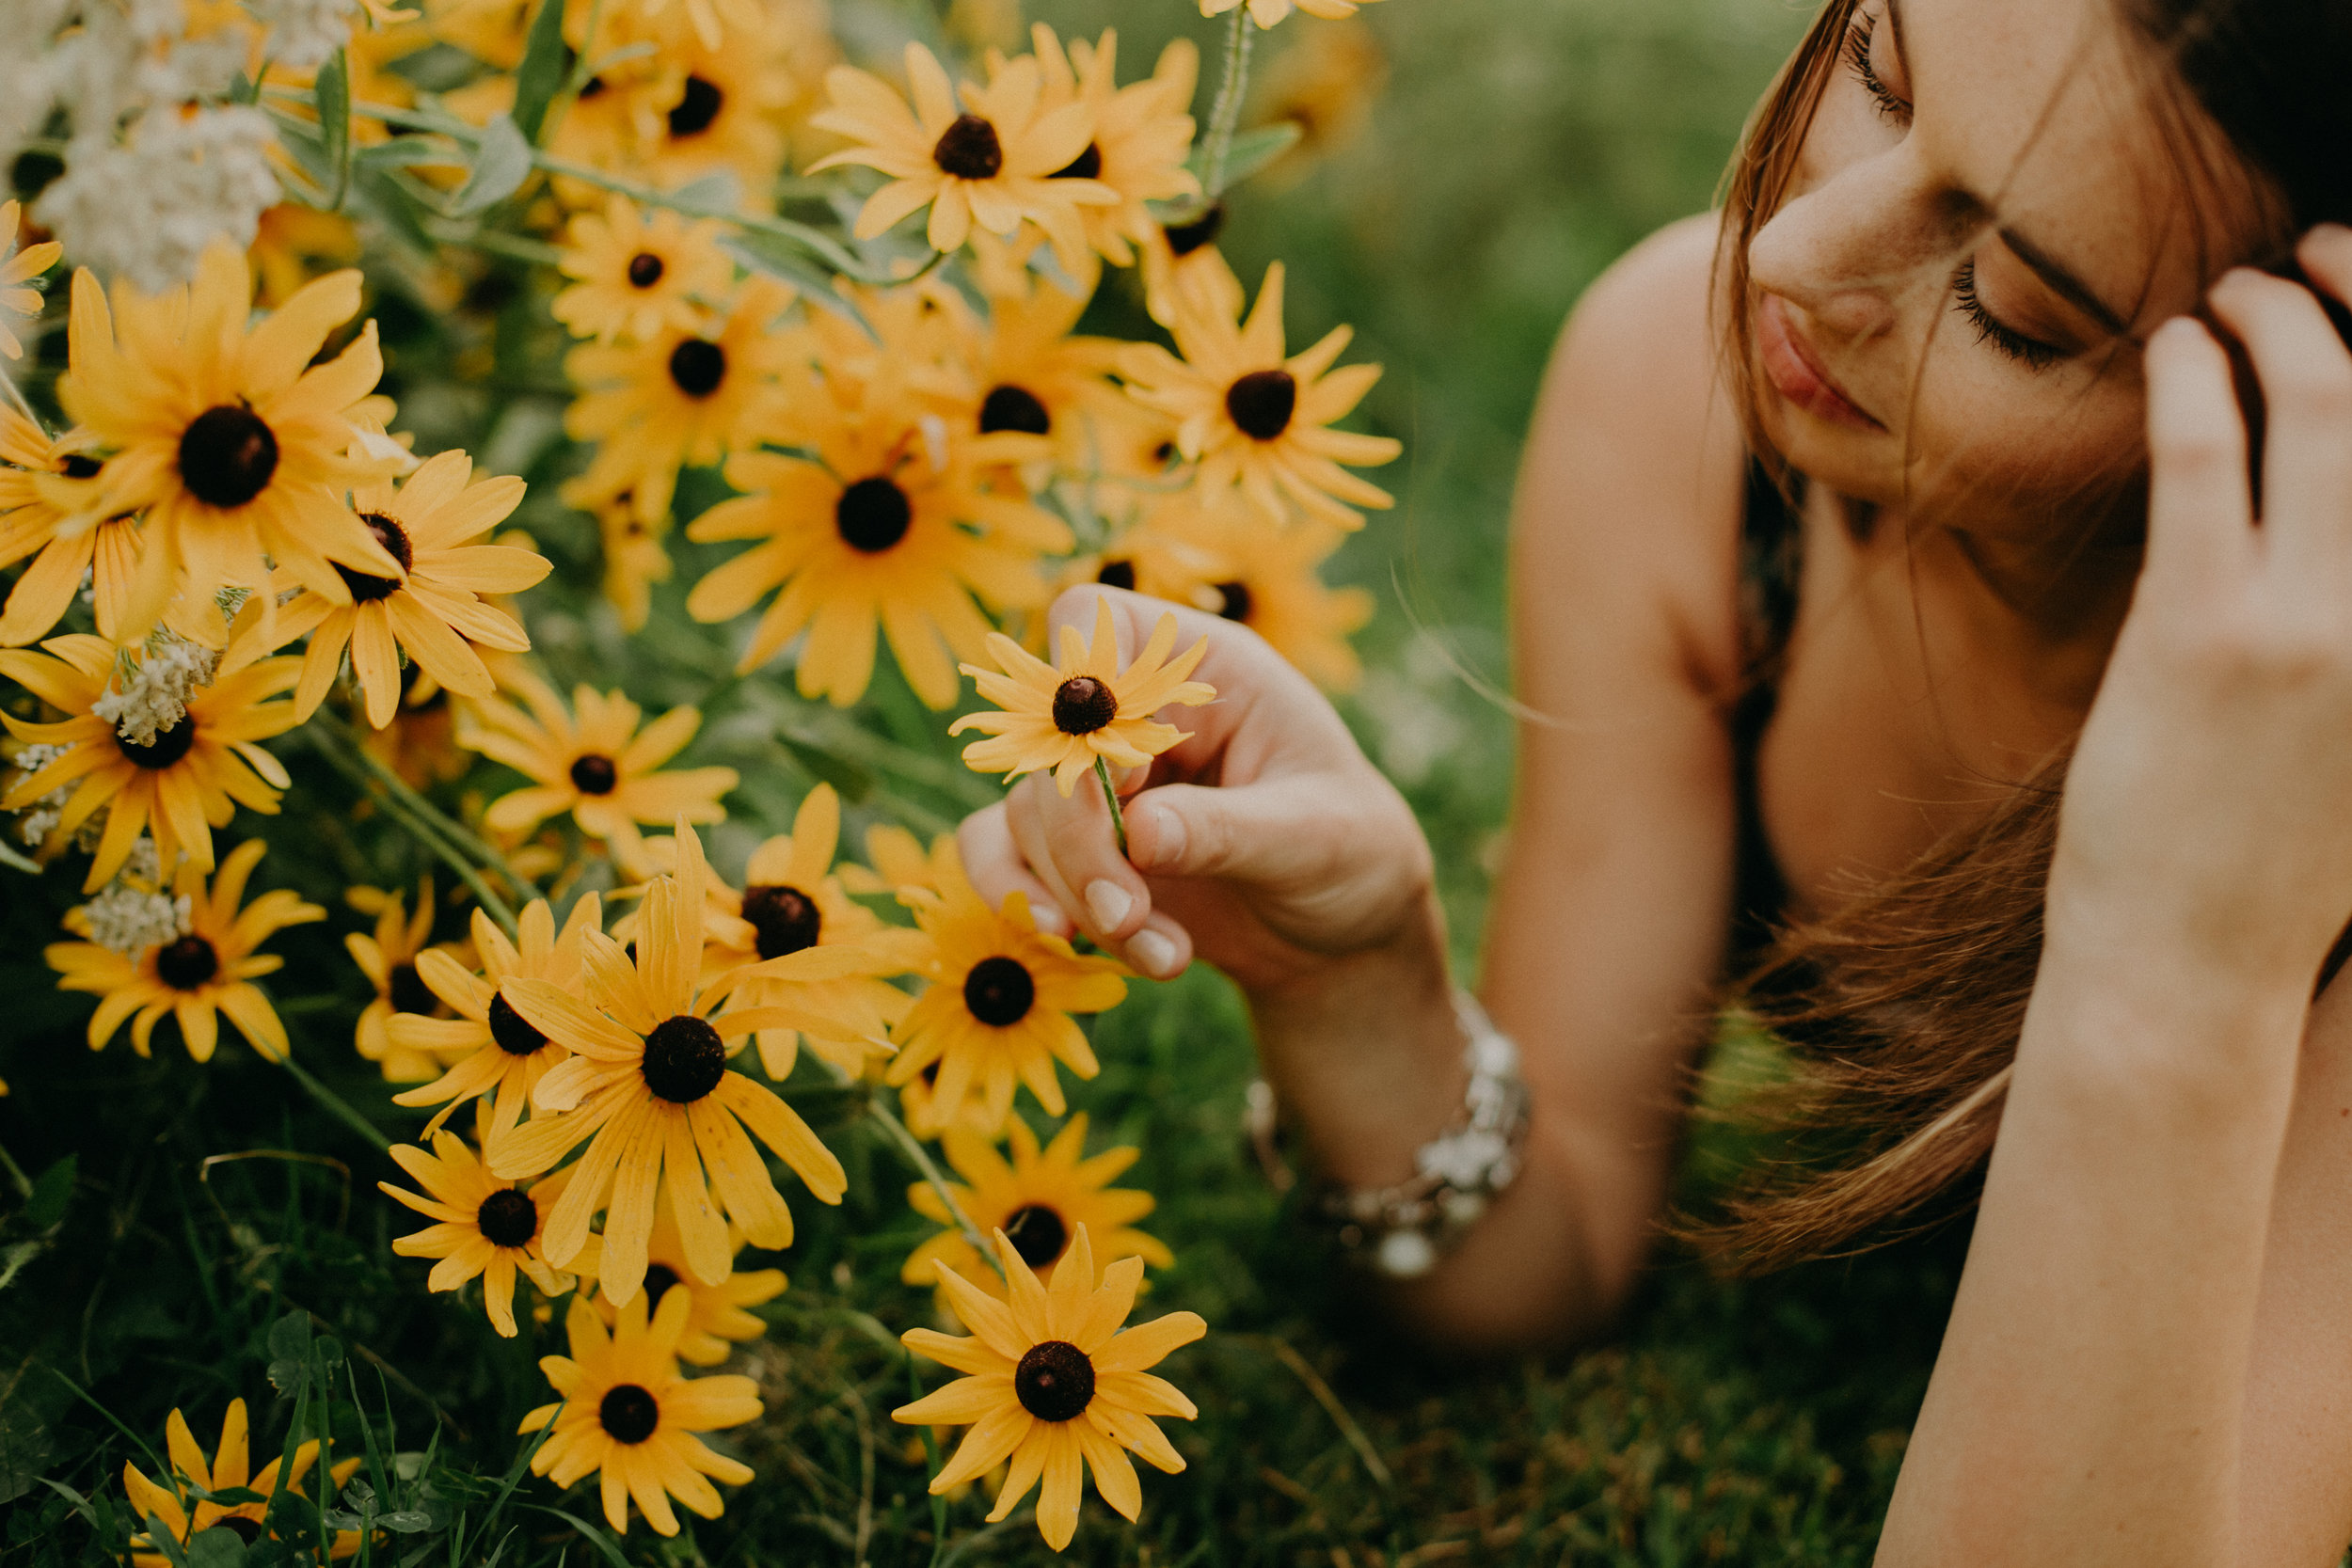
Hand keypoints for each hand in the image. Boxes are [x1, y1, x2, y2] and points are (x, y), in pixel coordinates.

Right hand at [957, 585, 1434, 993]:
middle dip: (1079, 843)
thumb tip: (1142, 834)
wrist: (1341, 934)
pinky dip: (1037, 910)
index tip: (1112, 778)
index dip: (1073, 685)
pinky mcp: (1074, 847)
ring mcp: (1096, 781)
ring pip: (1022, 816)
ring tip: (1161, 953)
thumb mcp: (1317, 838)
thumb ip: (1229, 831)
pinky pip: (1002, 861)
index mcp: (1203, 668)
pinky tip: (1102, 951)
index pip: (1092, 622)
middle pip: (1044, 743)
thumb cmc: (1350, 854)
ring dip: (1076, 897)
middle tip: (1126, 914)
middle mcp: (1134, 713)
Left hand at [2053, 226, 2351, 995]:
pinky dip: (2193, 378)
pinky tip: (2173, 350)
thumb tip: (2339, 504)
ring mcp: (2317, 622)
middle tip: (2309, 260)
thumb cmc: (2274, 857)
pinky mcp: (2204, 633)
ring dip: (2278, 319)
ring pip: (2321, 405)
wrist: (2191, 961)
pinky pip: (2206, 456)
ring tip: (2235, 294)